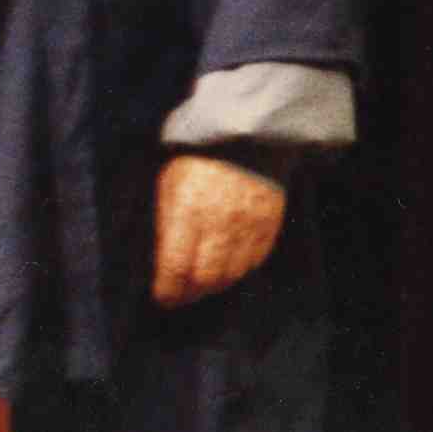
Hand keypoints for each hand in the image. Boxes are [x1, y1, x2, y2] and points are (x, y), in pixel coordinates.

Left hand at [153, 153, 288, 307]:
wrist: (247, 135)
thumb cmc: (199, 158)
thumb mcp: (170, 183)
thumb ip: (167, 221)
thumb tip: (163, 257)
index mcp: (188, 211)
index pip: (176, 267)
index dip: (168, 290)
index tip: (162, 297)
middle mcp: (220, 224)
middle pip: (205, 278)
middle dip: (190, 292)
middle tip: (182, 294)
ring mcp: (248, 226)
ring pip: (232, 274)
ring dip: (215, 284)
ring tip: (204, 282)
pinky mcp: (269, 224)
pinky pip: (255, 261)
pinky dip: (240, 270)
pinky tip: (229, 266)